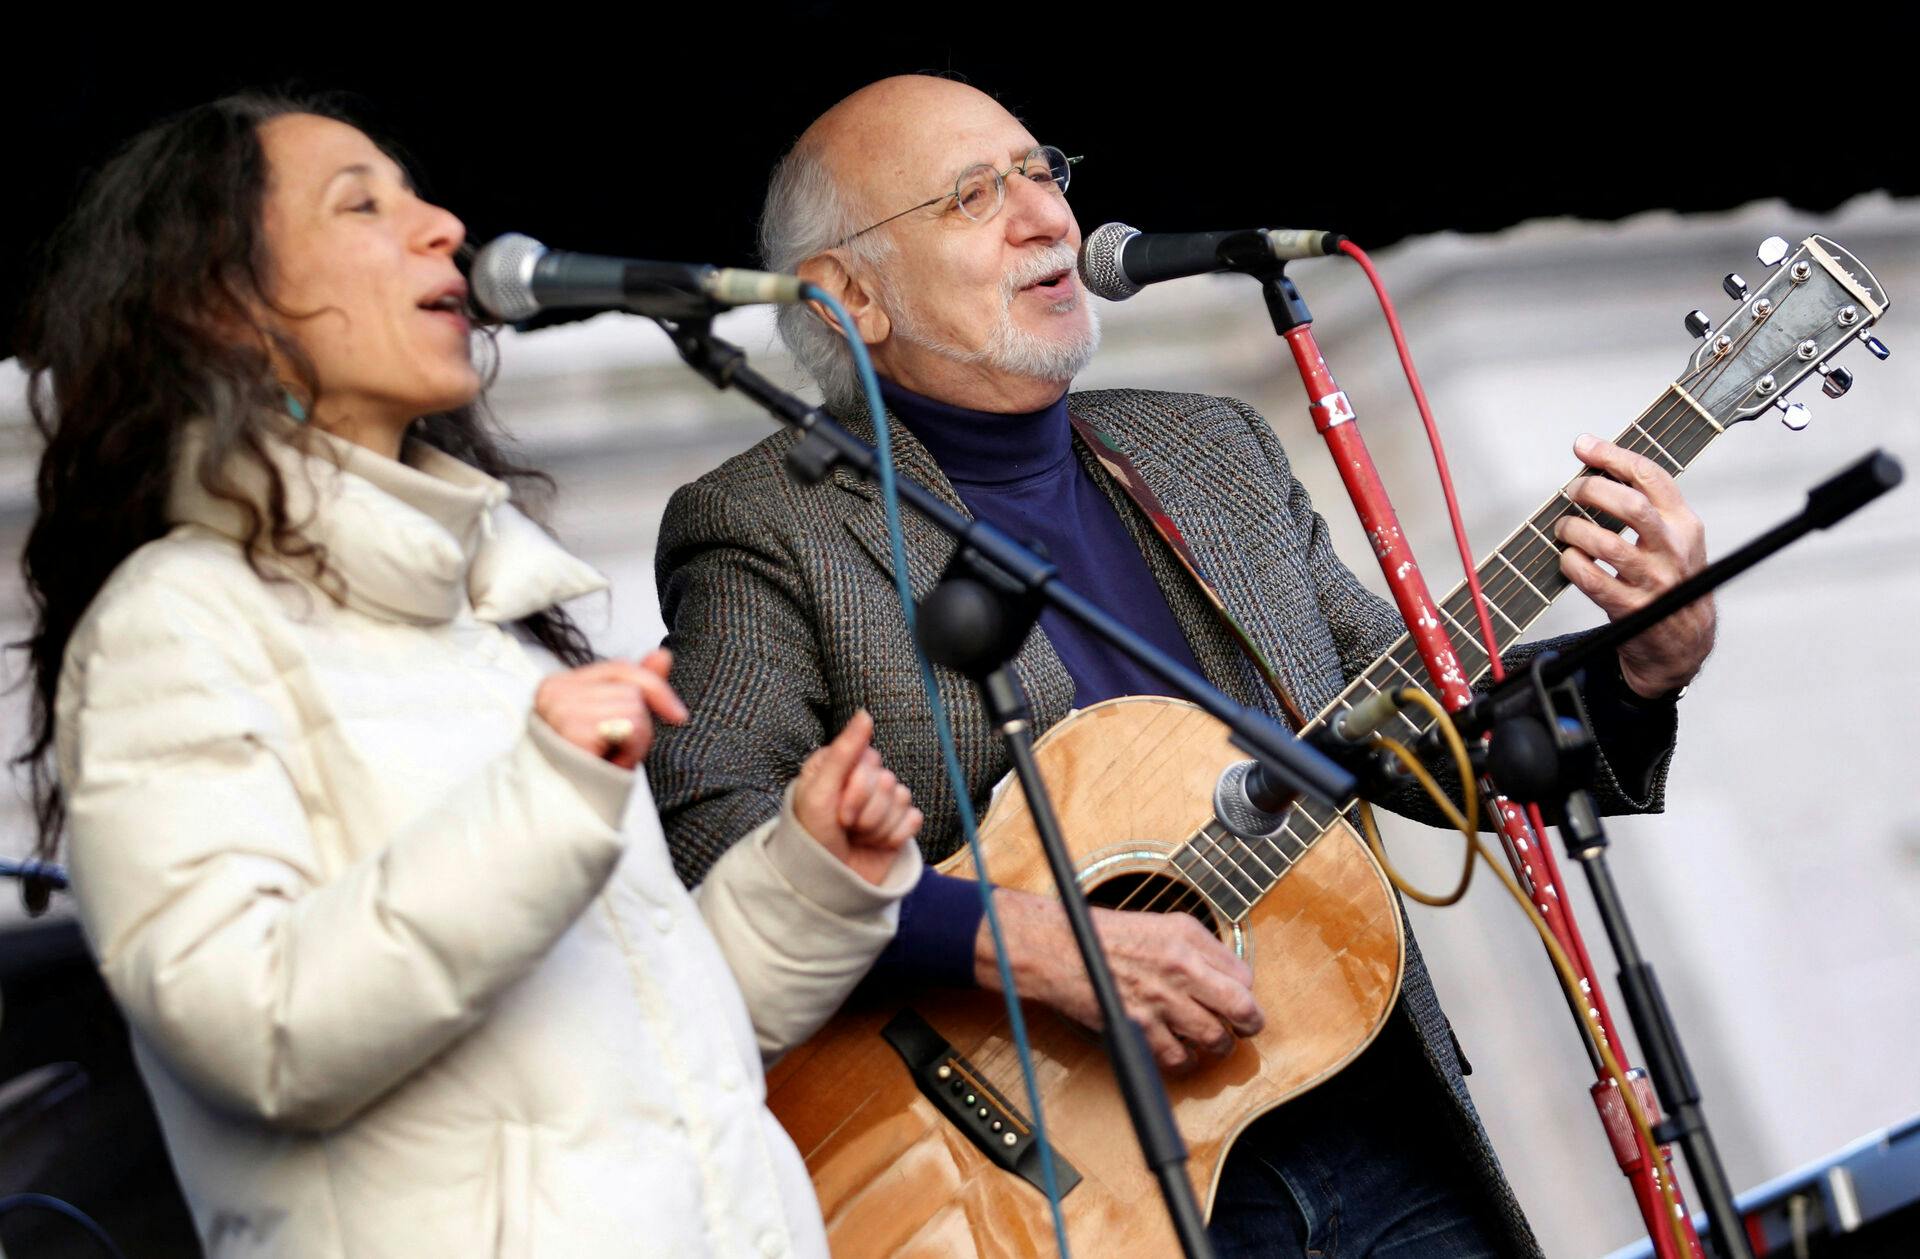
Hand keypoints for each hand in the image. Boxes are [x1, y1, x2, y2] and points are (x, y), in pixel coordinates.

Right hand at [533, 648, 686, 769]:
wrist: (562, 815)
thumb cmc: (587, 770)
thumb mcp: (615, 725)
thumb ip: (636, 688)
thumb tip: (663, 654)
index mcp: (558, 685)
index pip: (619, 668)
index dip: (655, 687)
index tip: (679, 716)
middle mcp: (554, 691)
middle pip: (631, 687)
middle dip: (640, 725)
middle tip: (618, 753)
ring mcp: (560, 707)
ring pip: (634, 705)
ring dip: (636, 741)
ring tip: (610, 761)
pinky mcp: (572, 728)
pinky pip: (631, 723)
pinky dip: (633, 749)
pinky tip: (611, 766)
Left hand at [792, 710, 921, 884]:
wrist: (824, 886)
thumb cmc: (811, 836)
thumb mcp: (819, 791)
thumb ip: (844, 751)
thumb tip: (864, 714)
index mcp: (840, 765)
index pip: (868, 758)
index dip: (856, 787)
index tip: (836, 809)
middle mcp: (861, 780)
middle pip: (886, 780)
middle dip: (865, 810)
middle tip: (844, 827)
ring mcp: (881, 803)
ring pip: (901, 799)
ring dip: (877, 826)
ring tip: (856, 837)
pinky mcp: (898, 825)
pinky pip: (913, 819)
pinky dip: (893, 837)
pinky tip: (874, 845)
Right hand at [977, 890, 1263, 1071]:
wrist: (1060, 948)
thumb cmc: (1104, 936)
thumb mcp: (1160, 924)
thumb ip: (1197, 946)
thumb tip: (1226, 974)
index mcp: (1187, 937)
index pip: (1242, 974)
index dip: (1244, 991)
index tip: (1238, 999)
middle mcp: (1180, 966)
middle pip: (1241, 1008)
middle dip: (1250, 1025)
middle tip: (1246, 1029)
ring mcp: (1160, 999)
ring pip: (1214, 1038)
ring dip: (1218, 1046)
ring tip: (1213, 1043)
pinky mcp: (1139, 1026)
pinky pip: (1177, 1058)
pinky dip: (1184, 1062)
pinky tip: (1182, 1054)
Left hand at [1558, 434, 1715, 696]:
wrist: (1684, 641)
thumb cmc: (1671, 582)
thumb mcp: (1674, 539)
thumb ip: (1647, 507)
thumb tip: (1599, 468)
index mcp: (1684, 524)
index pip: (1651, 477)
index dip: (1613, 456)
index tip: (1584, 445)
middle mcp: (1672, 549)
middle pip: (1630, 506)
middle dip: (1592, 491)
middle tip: (1573, 492)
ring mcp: (1653, 580)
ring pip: (1606, 544)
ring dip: (1574, 530)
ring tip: (1564, 529)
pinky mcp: (1631, 608)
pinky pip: (1592, 580)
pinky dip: (1572, 564)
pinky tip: (1568, 559)